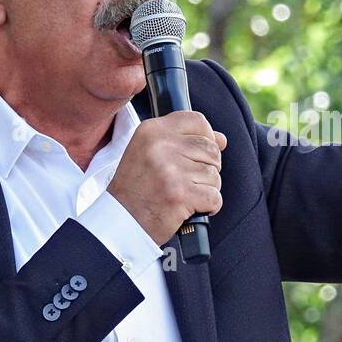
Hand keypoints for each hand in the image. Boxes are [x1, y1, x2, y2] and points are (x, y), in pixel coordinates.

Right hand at [106, 111, 226, 244]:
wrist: (120, 220)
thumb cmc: (135, 189)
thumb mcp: (148, 152)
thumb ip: (183, 140)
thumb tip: (221, 139)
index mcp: (152, 131)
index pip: (197, 121)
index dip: (207, 137)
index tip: (199, 154)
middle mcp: (161, 146)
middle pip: (211, 149)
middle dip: (207, 168)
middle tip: (187, 181)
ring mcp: (171, 170)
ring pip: (214, 174)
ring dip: (206, 189)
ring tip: (184, 195)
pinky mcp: (181, 194)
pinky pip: (214, 197)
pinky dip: (208, 206)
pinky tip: (191, 207)